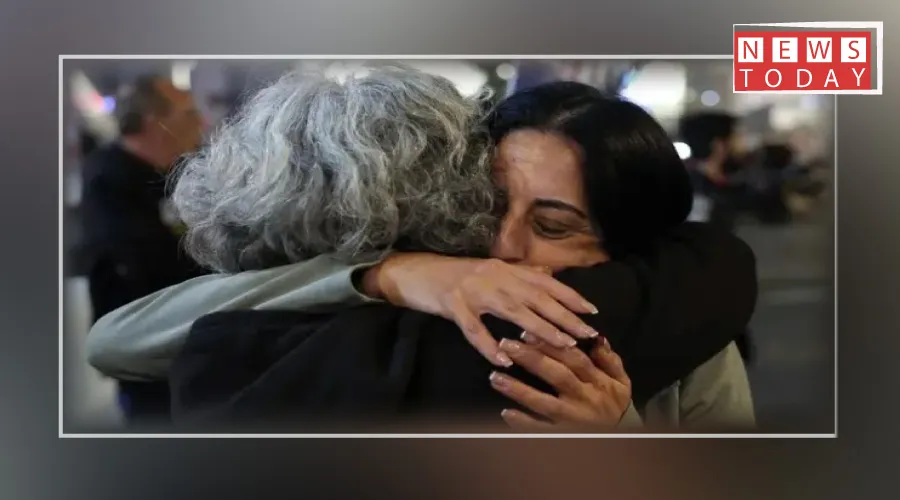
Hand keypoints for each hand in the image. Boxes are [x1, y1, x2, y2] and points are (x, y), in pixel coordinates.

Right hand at [361, 253, 599, 366]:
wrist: (415, 270)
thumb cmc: (454, 273)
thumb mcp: (490, 269)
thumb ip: (518, 273)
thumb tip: (547, 273)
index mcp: (505, 268)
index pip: (545, 282)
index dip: (570, 296)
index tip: (592, 312)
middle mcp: (495, 276)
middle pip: (536, 297)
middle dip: (565, 317)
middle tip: (586, 334)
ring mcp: (474, 290)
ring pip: (513, 311)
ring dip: (539, 329)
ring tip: (561, 345)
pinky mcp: (454, 305)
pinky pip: (474, 328)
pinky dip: (489, 344)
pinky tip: (503, 359)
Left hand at [490, 332, 631, 429]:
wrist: (623, 439)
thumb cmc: (615, 405)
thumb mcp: (621, 381)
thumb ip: (610, 360)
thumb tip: (597, 338)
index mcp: (597, 381)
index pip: (573, 358)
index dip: (551, 344)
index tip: (526, 332)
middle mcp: (584, 398)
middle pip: (557, 375)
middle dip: (532, 359)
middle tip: (506, 345)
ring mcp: (572, 418)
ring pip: (545, 403)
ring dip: (519, 390)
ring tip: (495, 377)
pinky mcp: (563, 434)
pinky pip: (542, 429)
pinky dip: (524, 422)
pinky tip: (506, 412)